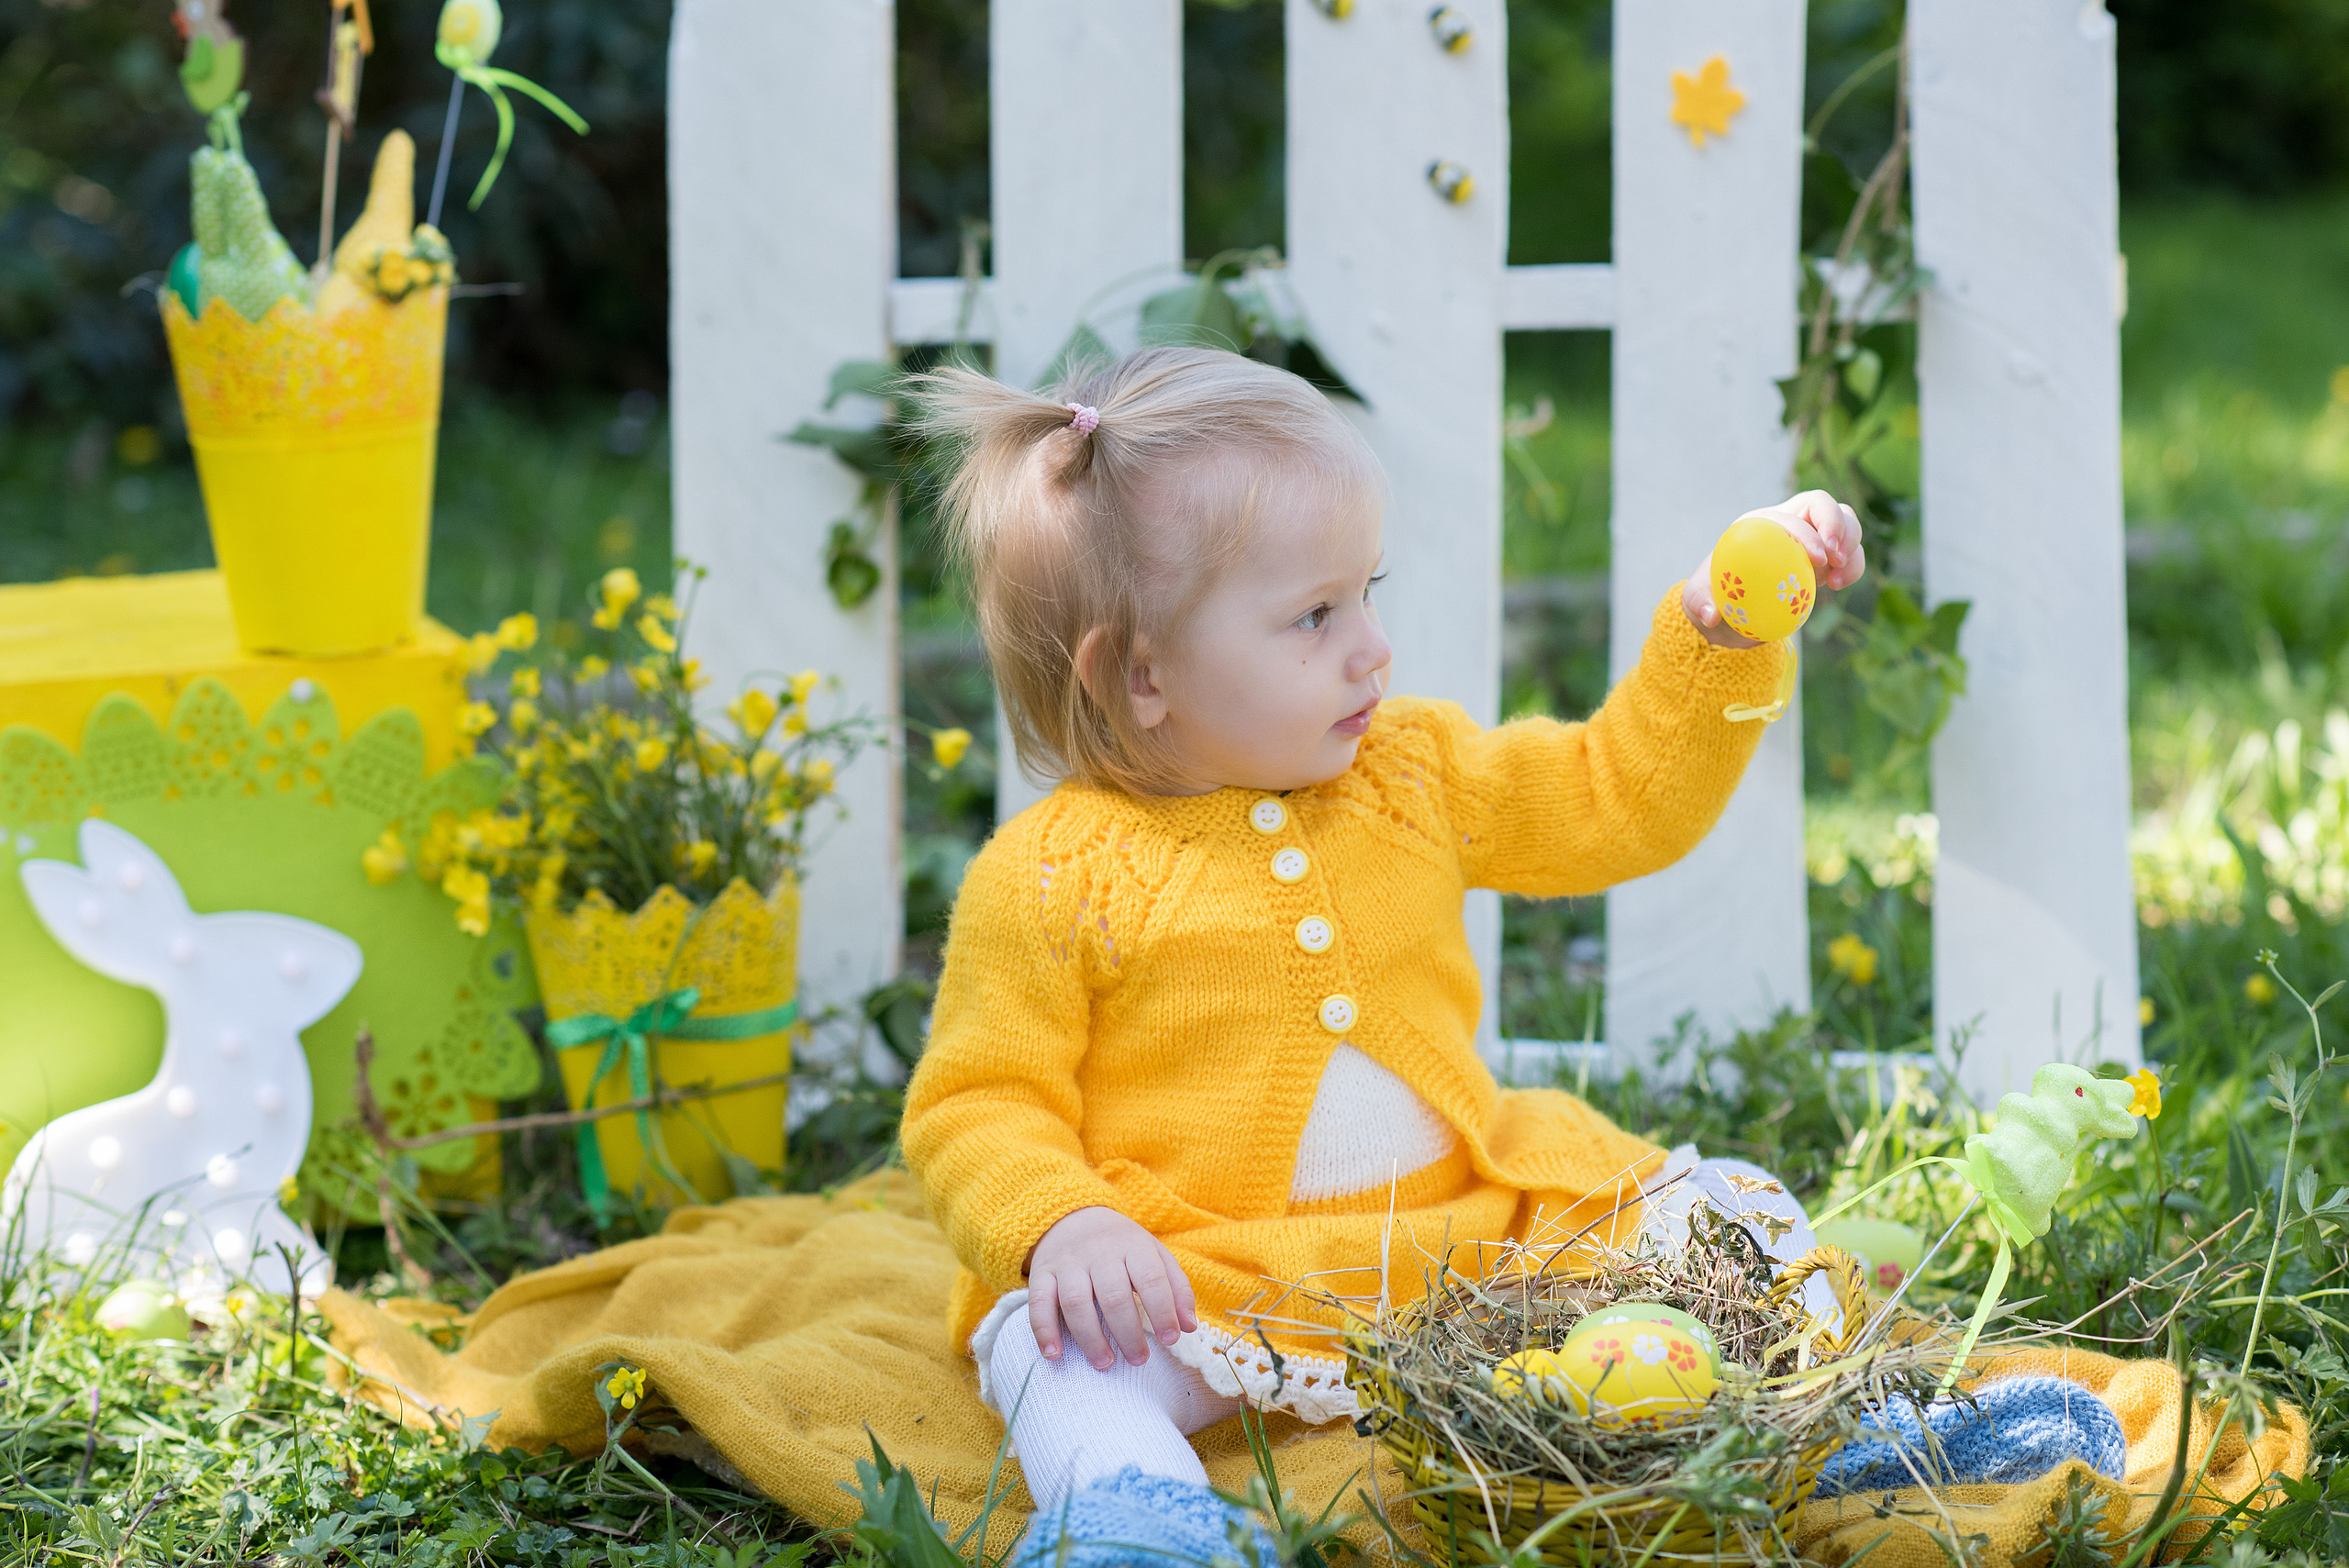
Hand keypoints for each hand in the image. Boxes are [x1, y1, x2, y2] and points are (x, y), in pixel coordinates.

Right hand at [1026, 1206, 1197, 1369]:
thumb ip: (1176, 1288)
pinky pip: (1038, 1303)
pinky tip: (1053, 1355)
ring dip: (1090, 1338)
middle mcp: (1099, 1253)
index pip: (1150, 1279)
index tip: (1170, 1340)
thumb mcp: (1155, 1255)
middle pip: (1113, 1296)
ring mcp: (1068, 1263)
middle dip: (1128, 1333)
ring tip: (1105, 1363)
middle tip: (1138, 1360)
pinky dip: (1044, 1331)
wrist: (1074, 1216)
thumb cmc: (1122, 1246)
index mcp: (1133, 1246)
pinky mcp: (1042, 1273)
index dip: (1163, 1311)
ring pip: (1076, 1302)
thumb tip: (1189, 1326)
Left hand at [1682, 489, 1866, 648]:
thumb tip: (1712, 615)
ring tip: (1839, 579)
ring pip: (1845, 523)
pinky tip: (1840, 585)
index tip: (1815, 558)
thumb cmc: (1715, 594)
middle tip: (1836, 559)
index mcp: (1759, 523)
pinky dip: (1853, 567)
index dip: (1807, 531)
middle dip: (1838, 526)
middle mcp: (1788, 524)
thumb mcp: (1697, 598)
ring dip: (1852, 545)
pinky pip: (1850, 555)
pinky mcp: (1825, 560)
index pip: (1791, 514)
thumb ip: (1699, 602)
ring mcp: (1810, 540)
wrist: (1733, 609)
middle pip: (1824, 505)